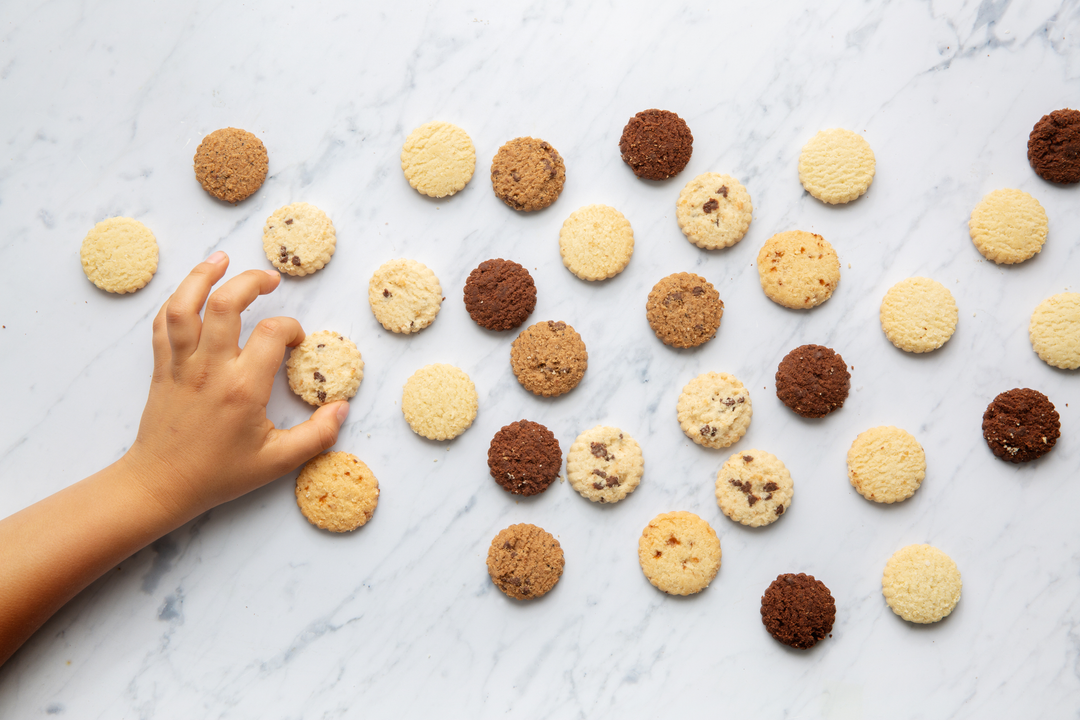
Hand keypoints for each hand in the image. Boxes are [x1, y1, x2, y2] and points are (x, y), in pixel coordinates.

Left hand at [125, 251, 348, 517]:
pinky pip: (163, 324)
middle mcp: (210, 369)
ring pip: (184, 306)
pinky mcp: (161, 368)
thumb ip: (317, 435)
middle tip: (270, 279)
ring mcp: (181, 365)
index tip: (295, 341)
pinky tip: (192, 291)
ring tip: (222, 260)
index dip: (289, 328)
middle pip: (224, 304)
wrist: (162, 484)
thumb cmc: (220, 474)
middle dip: (249, 283)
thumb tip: (342, 408)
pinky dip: (176, 301)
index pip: (270, 335)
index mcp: (242, 388)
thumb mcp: (278, 462)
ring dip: (202, 276)